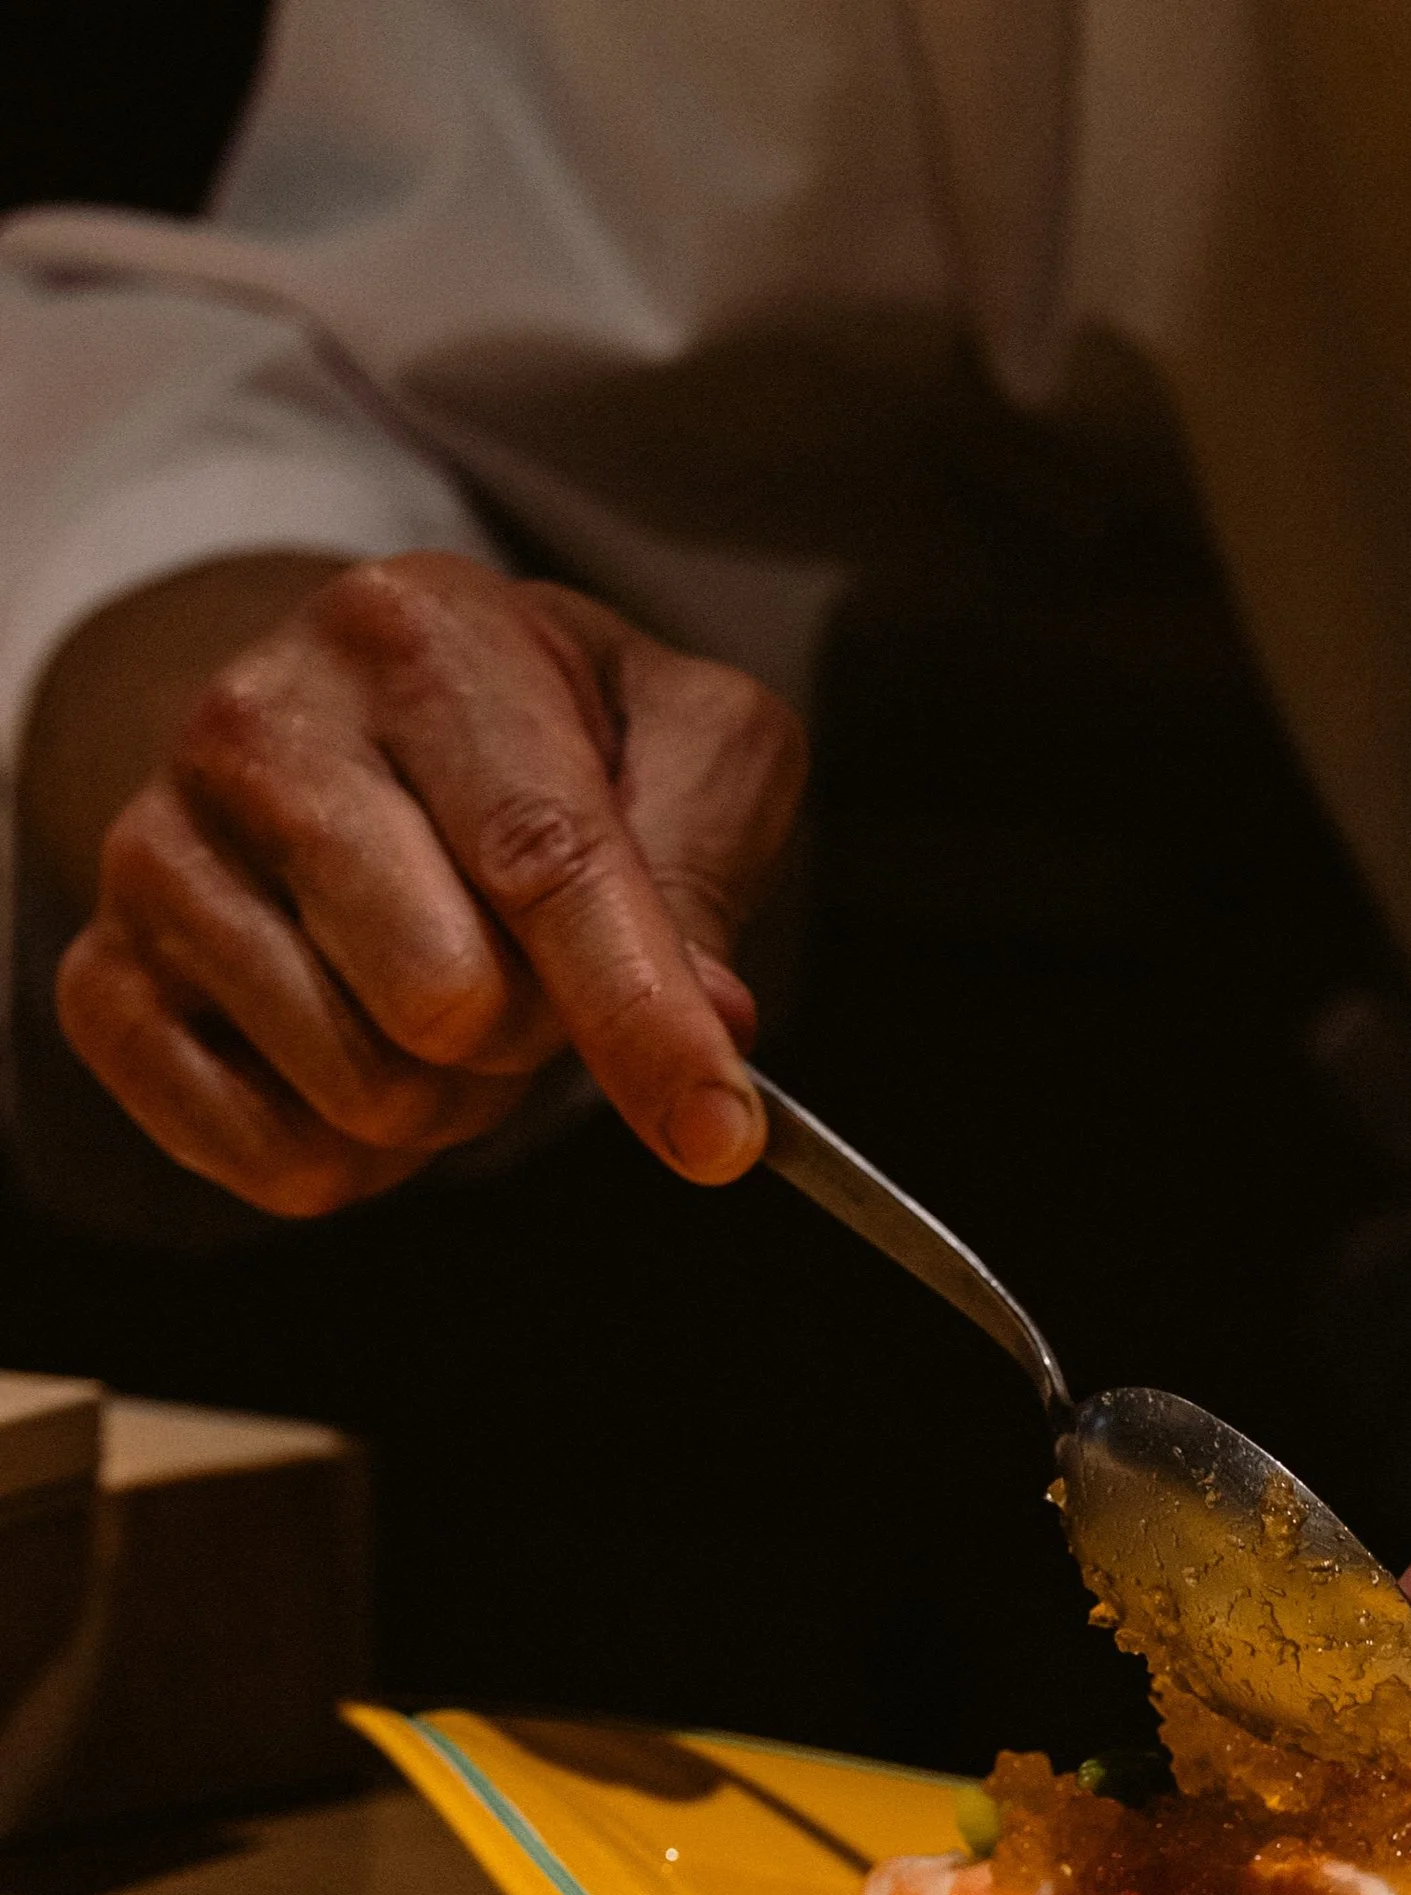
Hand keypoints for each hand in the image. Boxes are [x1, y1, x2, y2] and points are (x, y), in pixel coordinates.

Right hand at [42, 551, 805, 1213]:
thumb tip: (712, 1021)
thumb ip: (708, 865)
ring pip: (366, 1090)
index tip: (718, 1135)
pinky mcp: (105, 978)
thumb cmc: (548, 742)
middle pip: (446, 1000)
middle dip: (531, 1035)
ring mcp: (157, 853)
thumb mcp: (685, 746)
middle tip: (530, 976)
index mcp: (417, 638)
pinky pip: (271, 1152)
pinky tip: (359, 1048)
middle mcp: (258, 726)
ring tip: (440, 998)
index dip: (640, 1014)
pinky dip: (356, 1152)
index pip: (544, 858)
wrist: (356, 726)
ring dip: (450, 1096)